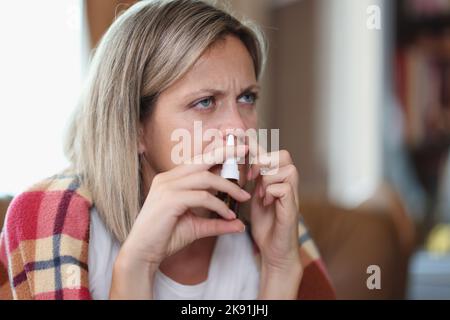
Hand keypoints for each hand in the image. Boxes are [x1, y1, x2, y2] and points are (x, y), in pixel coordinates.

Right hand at [110, 144, 248, 298]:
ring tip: (243, 197)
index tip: (236, 151)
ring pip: (205, 178)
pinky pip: (202, 197)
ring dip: (228, 187)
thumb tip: (239, 224)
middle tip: (245, 151)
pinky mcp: (170, 200)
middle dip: (224, 153)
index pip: (197, 161)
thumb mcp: (196, 227)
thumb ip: (217, 223)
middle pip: (202, 160)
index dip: (217, 153)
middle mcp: (168, 179)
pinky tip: (228, 215)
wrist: (142, 253)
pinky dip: (218, 205)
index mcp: (171, 180)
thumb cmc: (165, 238)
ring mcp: (167, 187)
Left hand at [247, 137, 301, 297]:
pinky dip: (272, 192)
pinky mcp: (293, 207)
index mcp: (277, 179)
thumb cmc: (265, 224)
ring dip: (268, 178)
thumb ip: (250, 180)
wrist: (274, 250)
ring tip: (260, 193)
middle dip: (265, 162)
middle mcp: (288, 183)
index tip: (241, 139)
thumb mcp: (253, 197)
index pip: (272, 153)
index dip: (257, 145)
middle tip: (252, 176)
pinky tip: (265, 202)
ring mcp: (292, 195)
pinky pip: (285, 187)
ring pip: (287, 168)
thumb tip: (235, 162)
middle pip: (284, 155)